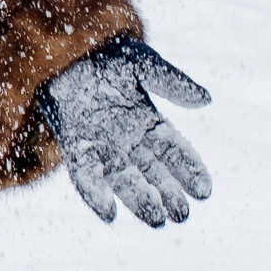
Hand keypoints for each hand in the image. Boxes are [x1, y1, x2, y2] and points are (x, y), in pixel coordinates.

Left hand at [39, 36, 212, 228]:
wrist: (64, 50)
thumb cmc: (106, 54)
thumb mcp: (143, 64)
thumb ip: (172, 83)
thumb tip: (207, 99)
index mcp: (147, 120)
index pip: (174, 150)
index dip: (189, 170)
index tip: (205, 191)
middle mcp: (127, 139)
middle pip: (152, 172)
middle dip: (168, 194)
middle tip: (182, 215)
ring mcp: (101, 147)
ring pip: (124, 181)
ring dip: (140, 201)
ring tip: (157, 220)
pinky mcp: (75, 149)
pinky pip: (87, 177)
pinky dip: (96, 196)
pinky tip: (109, 214)